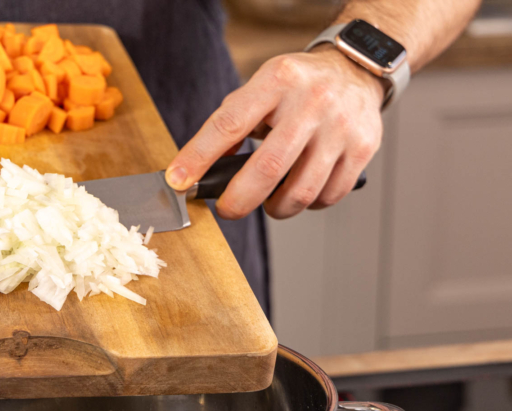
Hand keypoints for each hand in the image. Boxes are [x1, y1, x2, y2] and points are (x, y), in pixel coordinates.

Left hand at [166, 47, 384, 219]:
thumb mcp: (261, 88)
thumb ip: (232, 124)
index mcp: (277, 81)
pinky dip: (307, 205)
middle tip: (227, 209)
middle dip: (238, 200)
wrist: (354, 69)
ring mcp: (340, 127)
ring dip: (276, 208)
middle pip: (268, 169)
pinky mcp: (362, 148)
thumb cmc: (297, 87)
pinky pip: (327, 196)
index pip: (229, 124)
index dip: (199, 157)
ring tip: (269, 200)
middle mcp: (312, 102)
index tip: (179, 181)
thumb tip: (199, 170)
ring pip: (300, 192)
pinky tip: (300, 190)